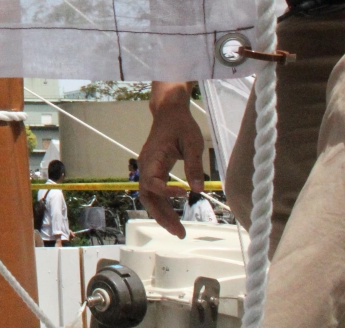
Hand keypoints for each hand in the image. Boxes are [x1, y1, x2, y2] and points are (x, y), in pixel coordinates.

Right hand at [138, 81, 203, 237]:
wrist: (168, 112)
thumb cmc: (181, 125)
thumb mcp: (192, 142)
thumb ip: (193, 165)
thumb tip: (199, 190)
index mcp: (153, 157)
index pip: (152, 181)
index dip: (166, 192)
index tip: (185, 194)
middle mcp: (145, 165)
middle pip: (147, 196)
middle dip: (162, 215)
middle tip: (179, 232)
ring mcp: (147, 169)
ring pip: (149, 197)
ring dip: (162, 214)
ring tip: (178, 230)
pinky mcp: (152, 170)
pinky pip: (154, 192)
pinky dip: (163, 205)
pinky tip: (173, 217)